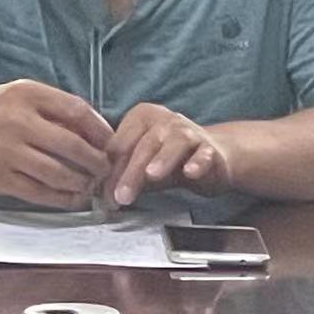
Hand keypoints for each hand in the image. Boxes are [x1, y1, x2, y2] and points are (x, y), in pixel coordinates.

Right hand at [0, 79, 113, 209]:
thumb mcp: (18, 96)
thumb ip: (54, 108)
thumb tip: (96, 130)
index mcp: (25, 95)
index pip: (76, 110)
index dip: (100, 130)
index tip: (110, 143)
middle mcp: (17, 121)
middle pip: (73, 145)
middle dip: (96, 162)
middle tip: (104, 169)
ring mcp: (8, 152)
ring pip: (59, 173)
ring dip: (81, 183)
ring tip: (89, 184)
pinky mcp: (0, 178)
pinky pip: (40, 193)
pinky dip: (62, 198)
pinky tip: (71, 197)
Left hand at [104, 103, 231, 205]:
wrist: (213, 158)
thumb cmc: (170, 159)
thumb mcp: (143, 165)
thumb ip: (123, 174)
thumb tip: (100, 192)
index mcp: (141, 117)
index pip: (121, 144)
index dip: (111, 169)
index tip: (103, 192)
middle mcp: (164, 120)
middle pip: (143, 145)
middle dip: (131, 173)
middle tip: (121, 196)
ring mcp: (188, 132)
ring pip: (172, 145)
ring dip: (162, 160)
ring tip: (151, 175)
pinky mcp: (209, 148)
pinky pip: (203, 154)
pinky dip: (197, 162)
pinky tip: (190, 172)